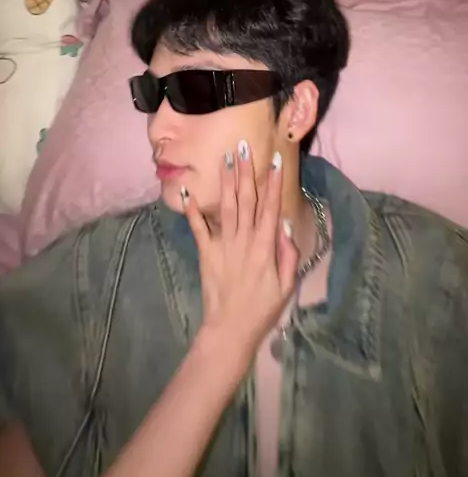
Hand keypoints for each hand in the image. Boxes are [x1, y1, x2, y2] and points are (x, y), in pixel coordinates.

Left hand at [182, 141, 298, 364]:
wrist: (230, 330)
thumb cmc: (263, 309)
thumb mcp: (286, 285)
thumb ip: (288, 254)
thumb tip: (283, 223)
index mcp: (265, 247)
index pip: (270, 208)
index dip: (273, 183)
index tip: (275, 160)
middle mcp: (244, 240)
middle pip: (246, 199)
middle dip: (246, 171)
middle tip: (243, 146)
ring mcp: (223, 245)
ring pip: (226, 206)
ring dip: (226, 181)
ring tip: (225, 157)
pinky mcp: (206, 253)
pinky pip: (198, 228)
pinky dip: (193, 209)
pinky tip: (188, 190)